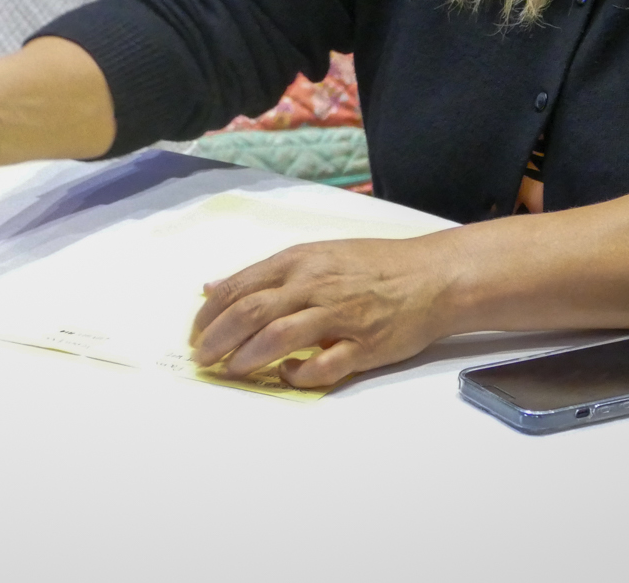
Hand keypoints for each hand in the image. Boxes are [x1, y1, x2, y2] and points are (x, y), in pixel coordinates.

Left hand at [189, 234, 456, 388]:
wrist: (432, 276)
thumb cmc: (373, 265)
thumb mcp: (316, 254)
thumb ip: (265, 273)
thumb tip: (213, 286)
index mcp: (300, 261)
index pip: (240, 286)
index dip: (210, 314)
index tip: (196, 333)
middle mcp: (315, 285)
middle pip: (251, 312)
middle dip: (218, 339)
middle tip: (203, 359)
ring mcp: (339, 316)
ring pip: (279, 338)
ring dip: (247, 359)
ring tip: (232, 371)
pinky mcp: (364, 346)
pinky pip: (322, 366)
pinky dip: (297, 374)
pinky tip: (286, 375)